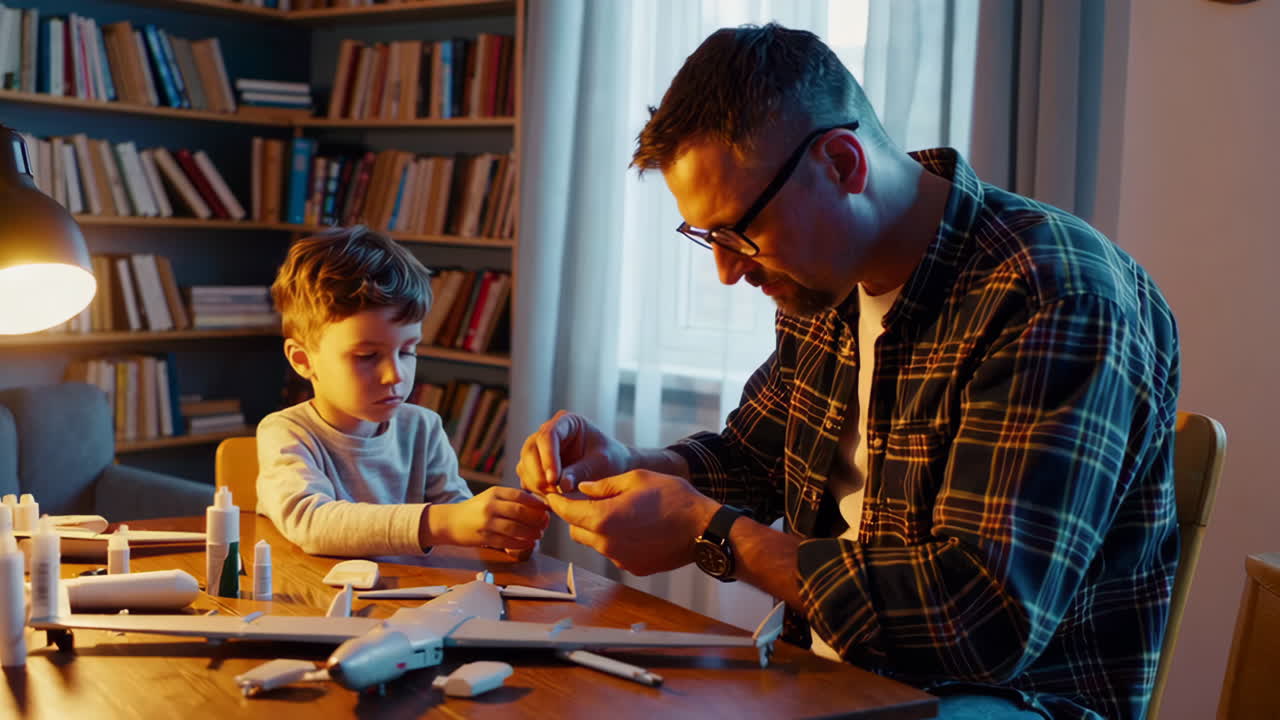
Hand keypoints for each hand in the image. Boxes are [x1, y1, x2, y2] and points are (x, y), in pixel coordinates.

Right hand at [428, 487, 549, 550]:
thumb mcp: (490, 496)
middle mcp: (490, 506)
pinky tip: (528, 544)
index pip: (520, 496)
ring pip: (515, 529)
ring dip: (531, 533)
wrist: (450, 522)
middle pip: (520, 512)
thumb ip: (510, 499)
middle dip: (537, 519)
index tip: (547, 509)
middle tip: (545, 524)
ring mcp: (486, 523)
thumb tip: (538, 505)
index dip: (537, 503)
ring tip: (539, 535)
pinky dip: (521, 544)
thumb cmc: (475, 509)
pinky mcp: (484, 538)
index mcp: (494, 492)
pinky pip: (507, 542)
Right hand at [516, 411, 631, 495]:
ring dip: (535, 483)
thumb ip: (582, 471)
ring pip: (524, 464)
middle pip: (530, 449)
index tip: (554, 479)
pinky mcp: (536, 466)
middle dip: (539, 473)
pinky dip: (534, 490)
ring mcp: (539, 449)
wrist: (613, 469)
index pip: (548, 435)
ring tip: (555, 496)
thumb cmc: (611, 460)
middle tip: (553, 491)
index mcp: (566, 422)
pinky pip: (526, 477)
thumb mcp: (602, 463)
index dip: (548, 457)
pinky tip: (550, 499)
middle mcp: (549, 432)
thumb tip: (561, 485)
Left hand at [544, 470, 717, 575]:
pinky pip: (614, 552)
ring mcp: (620, 558)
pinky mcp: (633, 567)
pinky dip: (616, 540)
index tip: (553, 494)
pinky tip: (635, 527)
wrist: (702, 528)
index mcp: (603, 518)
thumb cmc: (672, 497)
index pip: (566, 512)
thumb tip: (582, 489)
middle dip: (577, 516)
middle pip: (576, 530)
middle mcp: (607, 543)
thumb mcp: (636, 479)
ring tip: (619, 512)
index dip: (557, 501)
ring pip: (595, 543)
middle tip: (589, 500)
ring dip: (598, 529)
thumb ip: (604, 485)